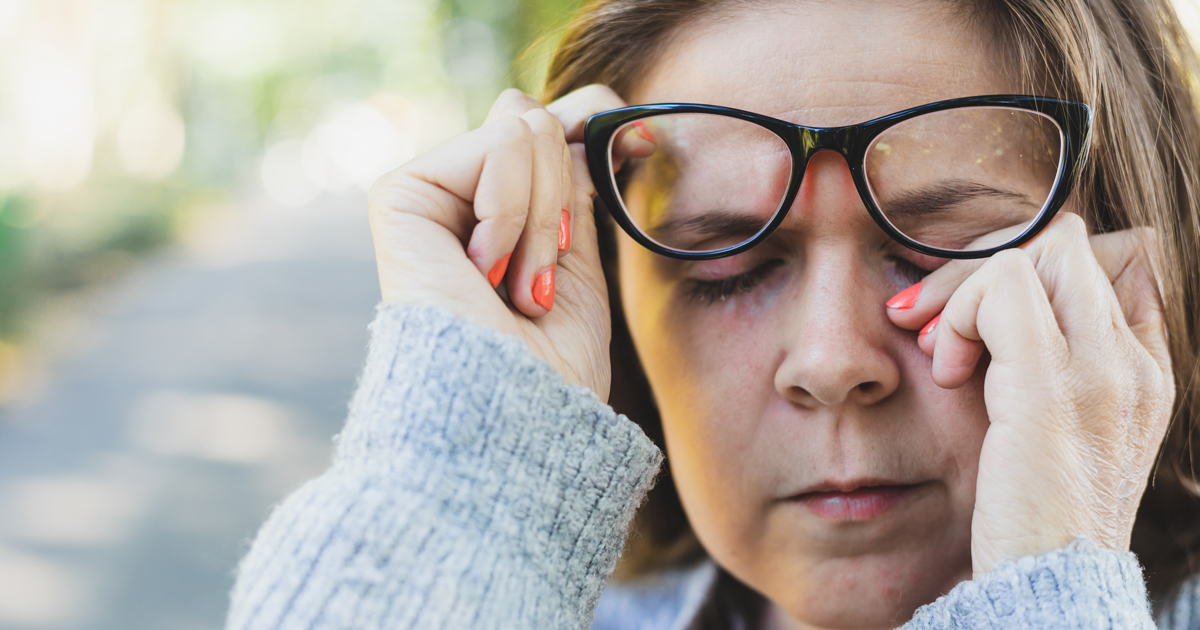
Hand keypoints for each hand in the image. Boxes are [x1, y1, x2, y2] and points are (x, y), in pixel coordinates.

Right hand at [368, 85, 628, 397]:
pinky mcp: (400, 195)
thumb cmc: (551, 366)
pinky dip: (514, 214)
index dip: (595, 121)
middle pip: (536, 119)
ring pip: (524, 128)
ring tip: (518, 287)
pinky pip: (498, 146)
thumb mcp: (578, 261)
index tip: (643, 144)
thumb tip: (597, 116)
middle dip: (564, 202)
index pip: (548, 126)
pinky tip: (484, 272)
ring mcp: (427, 195)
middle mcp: (457, 198)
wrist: (514, 417)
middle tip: (543, 279)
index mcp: (496, 214)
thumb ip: (573, 187)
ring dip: (543, 221)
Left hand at [885, 213, 1175, 576]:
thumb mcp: (1045, 422)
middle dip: (987, 265)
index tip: (982, 313)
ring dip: (968, 288)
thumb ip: (1036, 362)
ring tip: (940, 349)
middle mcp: (1134, 363)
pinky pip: (1005, 287)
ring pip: (1038, 252)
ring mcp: (1101, 372)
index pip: (1117, 256)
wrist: (1048, 584)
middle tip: (935, 321)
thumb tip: (980, 308)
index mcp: (1142, 369)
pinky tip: (946, 369)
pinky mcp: (1052, 390)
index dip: (1038, 264)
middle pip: (1071, 243)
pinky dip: (961, 312)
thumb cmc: (1031, 511)